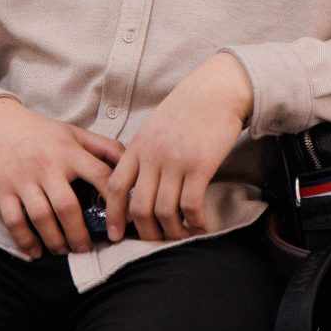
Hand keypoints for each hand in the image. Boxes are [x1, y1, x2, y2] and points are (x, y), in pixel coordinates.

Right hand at [0, 97, 125, 259]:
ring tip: (65, 251)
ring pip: (42, 218)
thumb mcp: (74, 133)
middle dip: (80, 234)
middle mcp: (47, 165)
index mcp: (69, 151)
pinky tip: (36, 252)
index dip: (116, 202)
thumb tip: (132, 163)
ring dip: (55, 241)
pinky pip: (14, 222)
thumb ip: (104, 147)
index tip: (123, 226)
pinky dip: (25, 241)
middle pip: (68, 207)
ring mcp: (23, 179)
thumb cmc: (41, 132)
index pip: (100, 176)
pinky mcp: (2, 191)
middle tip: (86, 249)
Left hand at [102, 52, 253, 243]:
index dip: (113, 215)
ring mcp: (176, 161)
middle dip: (146, 233)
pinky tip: (201, 225)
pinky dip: (195, 222)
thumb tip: (139, 187)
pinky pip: (191, 206)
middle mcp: (153, 155)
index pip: (116, 186)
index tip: (116, 234)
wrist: (217, 90)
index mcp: (138, 146)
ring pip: (165, 211)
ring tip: (181, 235)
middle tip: (156, 241)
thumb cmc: (187, 109)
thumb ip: (144, 154)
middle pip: (139, 207)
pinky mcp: (200, 165)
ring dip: (173, 232)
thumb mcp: (155, 128)